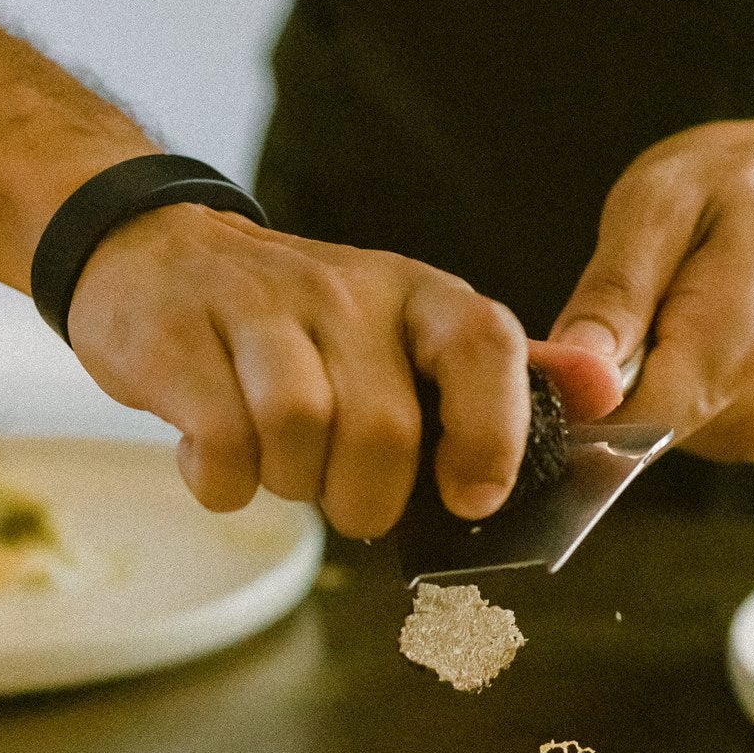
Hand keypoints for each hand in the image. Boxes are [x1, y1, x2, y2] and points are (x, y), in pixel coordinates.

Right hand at [67, 206, 622, 536]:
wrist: (154, 254)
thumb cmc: (299, 322)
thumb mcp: (399, 329)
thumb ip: (490, 374)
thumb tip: (599, 393)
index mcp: (417, 294)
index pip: (485, 345)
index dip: (494, 432)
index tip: (476, 498)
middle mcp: (345, 290)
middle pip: (384, 427)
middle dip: (366, 498)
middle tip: (344, 497)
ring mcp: (258, 308)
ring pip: (300, 429)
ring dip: (294, 485)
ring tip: (280, 467)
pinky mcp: (177, 337)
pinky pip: (222, 443)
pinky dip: (226, 483)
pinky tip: (222, 464)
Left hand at [551, 114, 753, 460]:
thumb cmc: (750, 181)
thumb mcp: (662, 201)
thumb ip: (614, 293)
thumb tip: (569, 374)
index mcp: (727, 354)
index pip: (613, 428)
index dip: (575, 389)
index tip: (574, 335)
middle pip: (631, 429)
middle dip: (614, 371)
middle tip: (645, 291)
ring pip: (657, 426)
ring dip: (647, 372)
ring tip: (681, 298)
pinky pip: (690, 421)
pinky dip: (678, 378)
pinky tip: (701, 323)